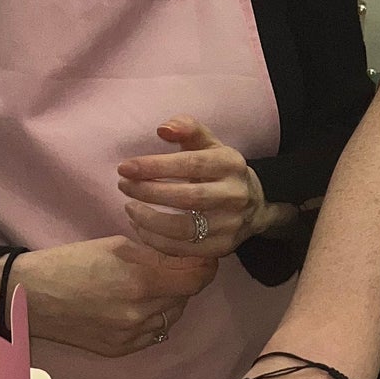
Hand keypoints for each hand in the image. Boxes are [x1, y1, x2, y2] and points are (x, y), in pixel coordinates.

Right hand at [7, 235, 216, 355]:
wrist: (29, 296)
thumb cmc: (70, 263)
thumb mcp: (118, 246)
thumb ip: (157, 255)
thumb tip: (187, 258)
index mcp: (142, 281)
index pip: (197, 278)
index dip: (204, 266)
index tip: (201, 258)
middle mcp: (141, 313)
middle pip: (185, 297)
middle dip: (182, 281)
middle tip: (168, 267)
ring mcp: (131, 336)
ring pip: (171, 316)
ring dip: (168, 301)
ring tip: (146, 286)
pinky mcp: (121, 350)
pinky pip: (153, 333)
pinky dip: (151, 319)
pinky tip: (132, 305)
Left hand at [118, 115, 296, 258]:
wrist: (256, 205)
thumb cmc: (220, 170)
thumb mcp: (209, 144)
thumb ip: (187, 130)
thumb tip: (163, 129)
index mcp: (230, 164)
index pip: (191, 164)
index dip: (155, 166)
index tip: (125, 168)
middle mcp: (234, 195)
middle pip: (187, 197)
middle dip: (149, 192)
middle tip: (124, 185)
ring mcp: (230, 225)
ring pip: (184, 228)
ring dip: (149, 220)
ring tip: (130, 208)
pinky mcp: (222, 248)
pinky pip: (183, 249)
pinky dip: (156, 240)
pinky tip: (141, 227)